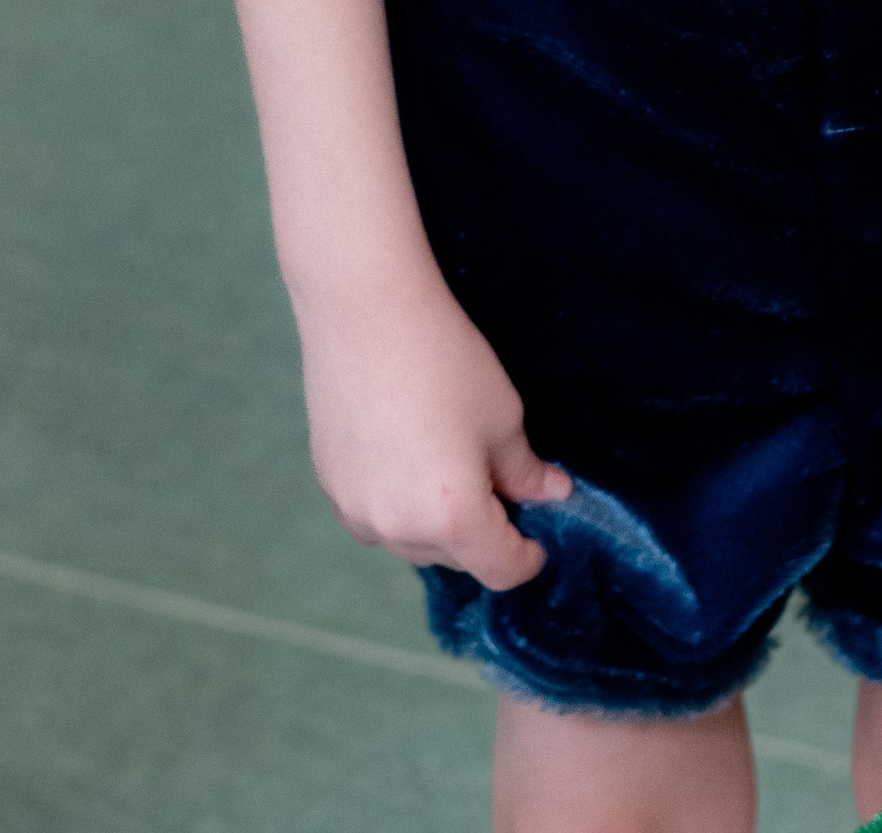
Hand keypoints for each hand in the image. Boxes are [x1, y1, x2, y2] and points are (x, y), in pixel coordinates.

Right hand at [297, 265, 569, 590]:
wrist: (365, 310)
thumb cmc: (444, 358)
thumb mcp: (502, 416)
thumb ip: (525, 470)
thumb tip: (550, 495)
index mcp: (452, 519)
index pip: (499, 570)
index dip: (526, 558)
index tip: (538, 541)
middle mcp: (399, 530)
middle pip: (456, 558)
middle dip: (483, 532)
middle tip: (499, 483)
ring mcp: (357, 511)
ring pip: (413, 541)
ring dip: (439, 524)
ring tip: (451, 464)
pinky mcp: (331, 486)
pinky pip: (377, 518)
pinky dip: (401, 505)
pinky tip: (410, 456)